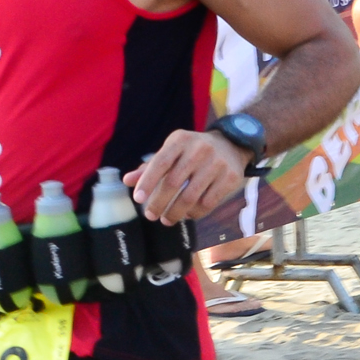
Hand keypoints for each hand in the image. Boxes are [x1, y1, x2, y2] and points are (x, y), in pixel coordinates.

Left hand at [126, 128, 249, 224]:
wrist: (231, 145)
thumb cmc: (192, 151)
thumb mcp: (172, 151)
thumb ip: (151, 166)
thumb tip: (127, 181)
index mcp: (181, 140)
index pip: (160, 163)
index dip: (147, 182)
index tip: (137, 199)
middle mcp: (200, 149)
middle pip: (173, 182)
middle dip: (159, 203)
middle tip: (150, 215)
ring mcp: (217, 163)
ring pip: (191, 196)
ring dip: (175, 212)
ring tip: (167, 219)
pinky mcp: (231, 177)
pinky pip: (208, 203)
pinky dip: (195, 213)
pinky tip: (187, 214)